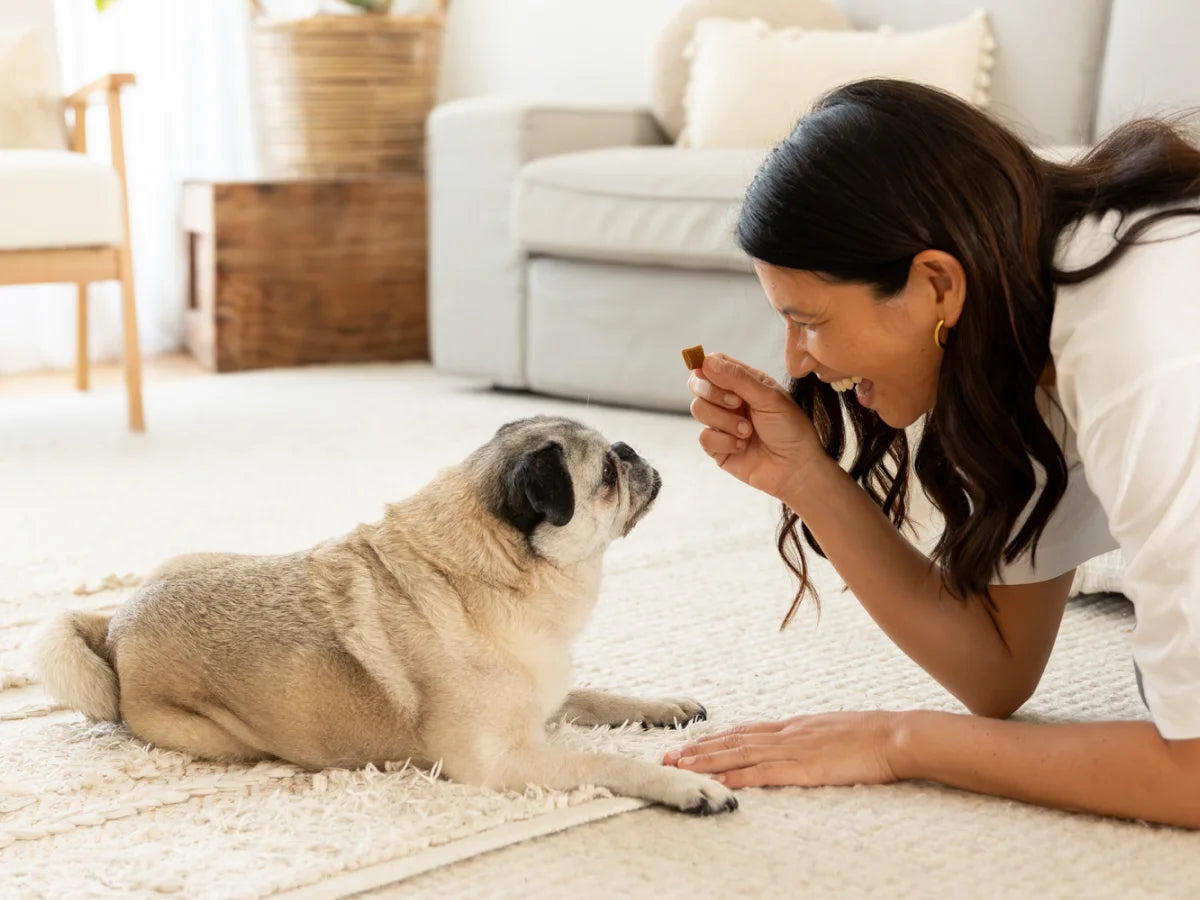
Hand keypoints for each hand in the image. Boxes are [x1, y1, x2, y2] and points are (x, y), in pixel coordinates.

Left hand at [661, 712, 900, 788]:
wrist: (897, 734)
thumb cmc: (875, 734)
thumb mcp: (836, 729)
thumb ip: (814, 736)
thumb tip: (803, 743)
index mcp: (795, 725)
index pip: (746, 730)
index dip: (716, 736)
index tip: (691, 742)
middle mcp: (788, 733)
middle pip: (734, 740)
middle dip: (699, 748)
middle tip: (668, 755)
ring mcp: (794, 749)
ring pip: (740, 754)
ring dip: (707, 760)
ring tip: (680, 765)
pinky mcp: (805, 768)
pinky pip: (764, 773)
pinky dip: (737, 777)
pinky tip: (718, 781)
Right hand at [687, 353, 824, 499]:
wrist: (796, 468)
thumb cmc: (790, 429)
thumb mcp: (768, 397)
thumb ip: (737, 378)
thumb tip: (707, 360)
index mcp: (743, 382)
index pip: (712, 364)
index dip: (707, 367)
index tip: (713, 374)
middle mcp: (728, 400)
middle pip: (698, 385)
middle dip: (715, 394)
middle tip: (738, 404)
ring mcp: (721, 424)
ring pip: (698, 410)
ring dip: (724, 421)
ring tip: (748, 432)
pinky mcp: (717, 448)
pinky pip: (704, 438)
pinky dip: (724, 442)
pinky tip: (742, 447)